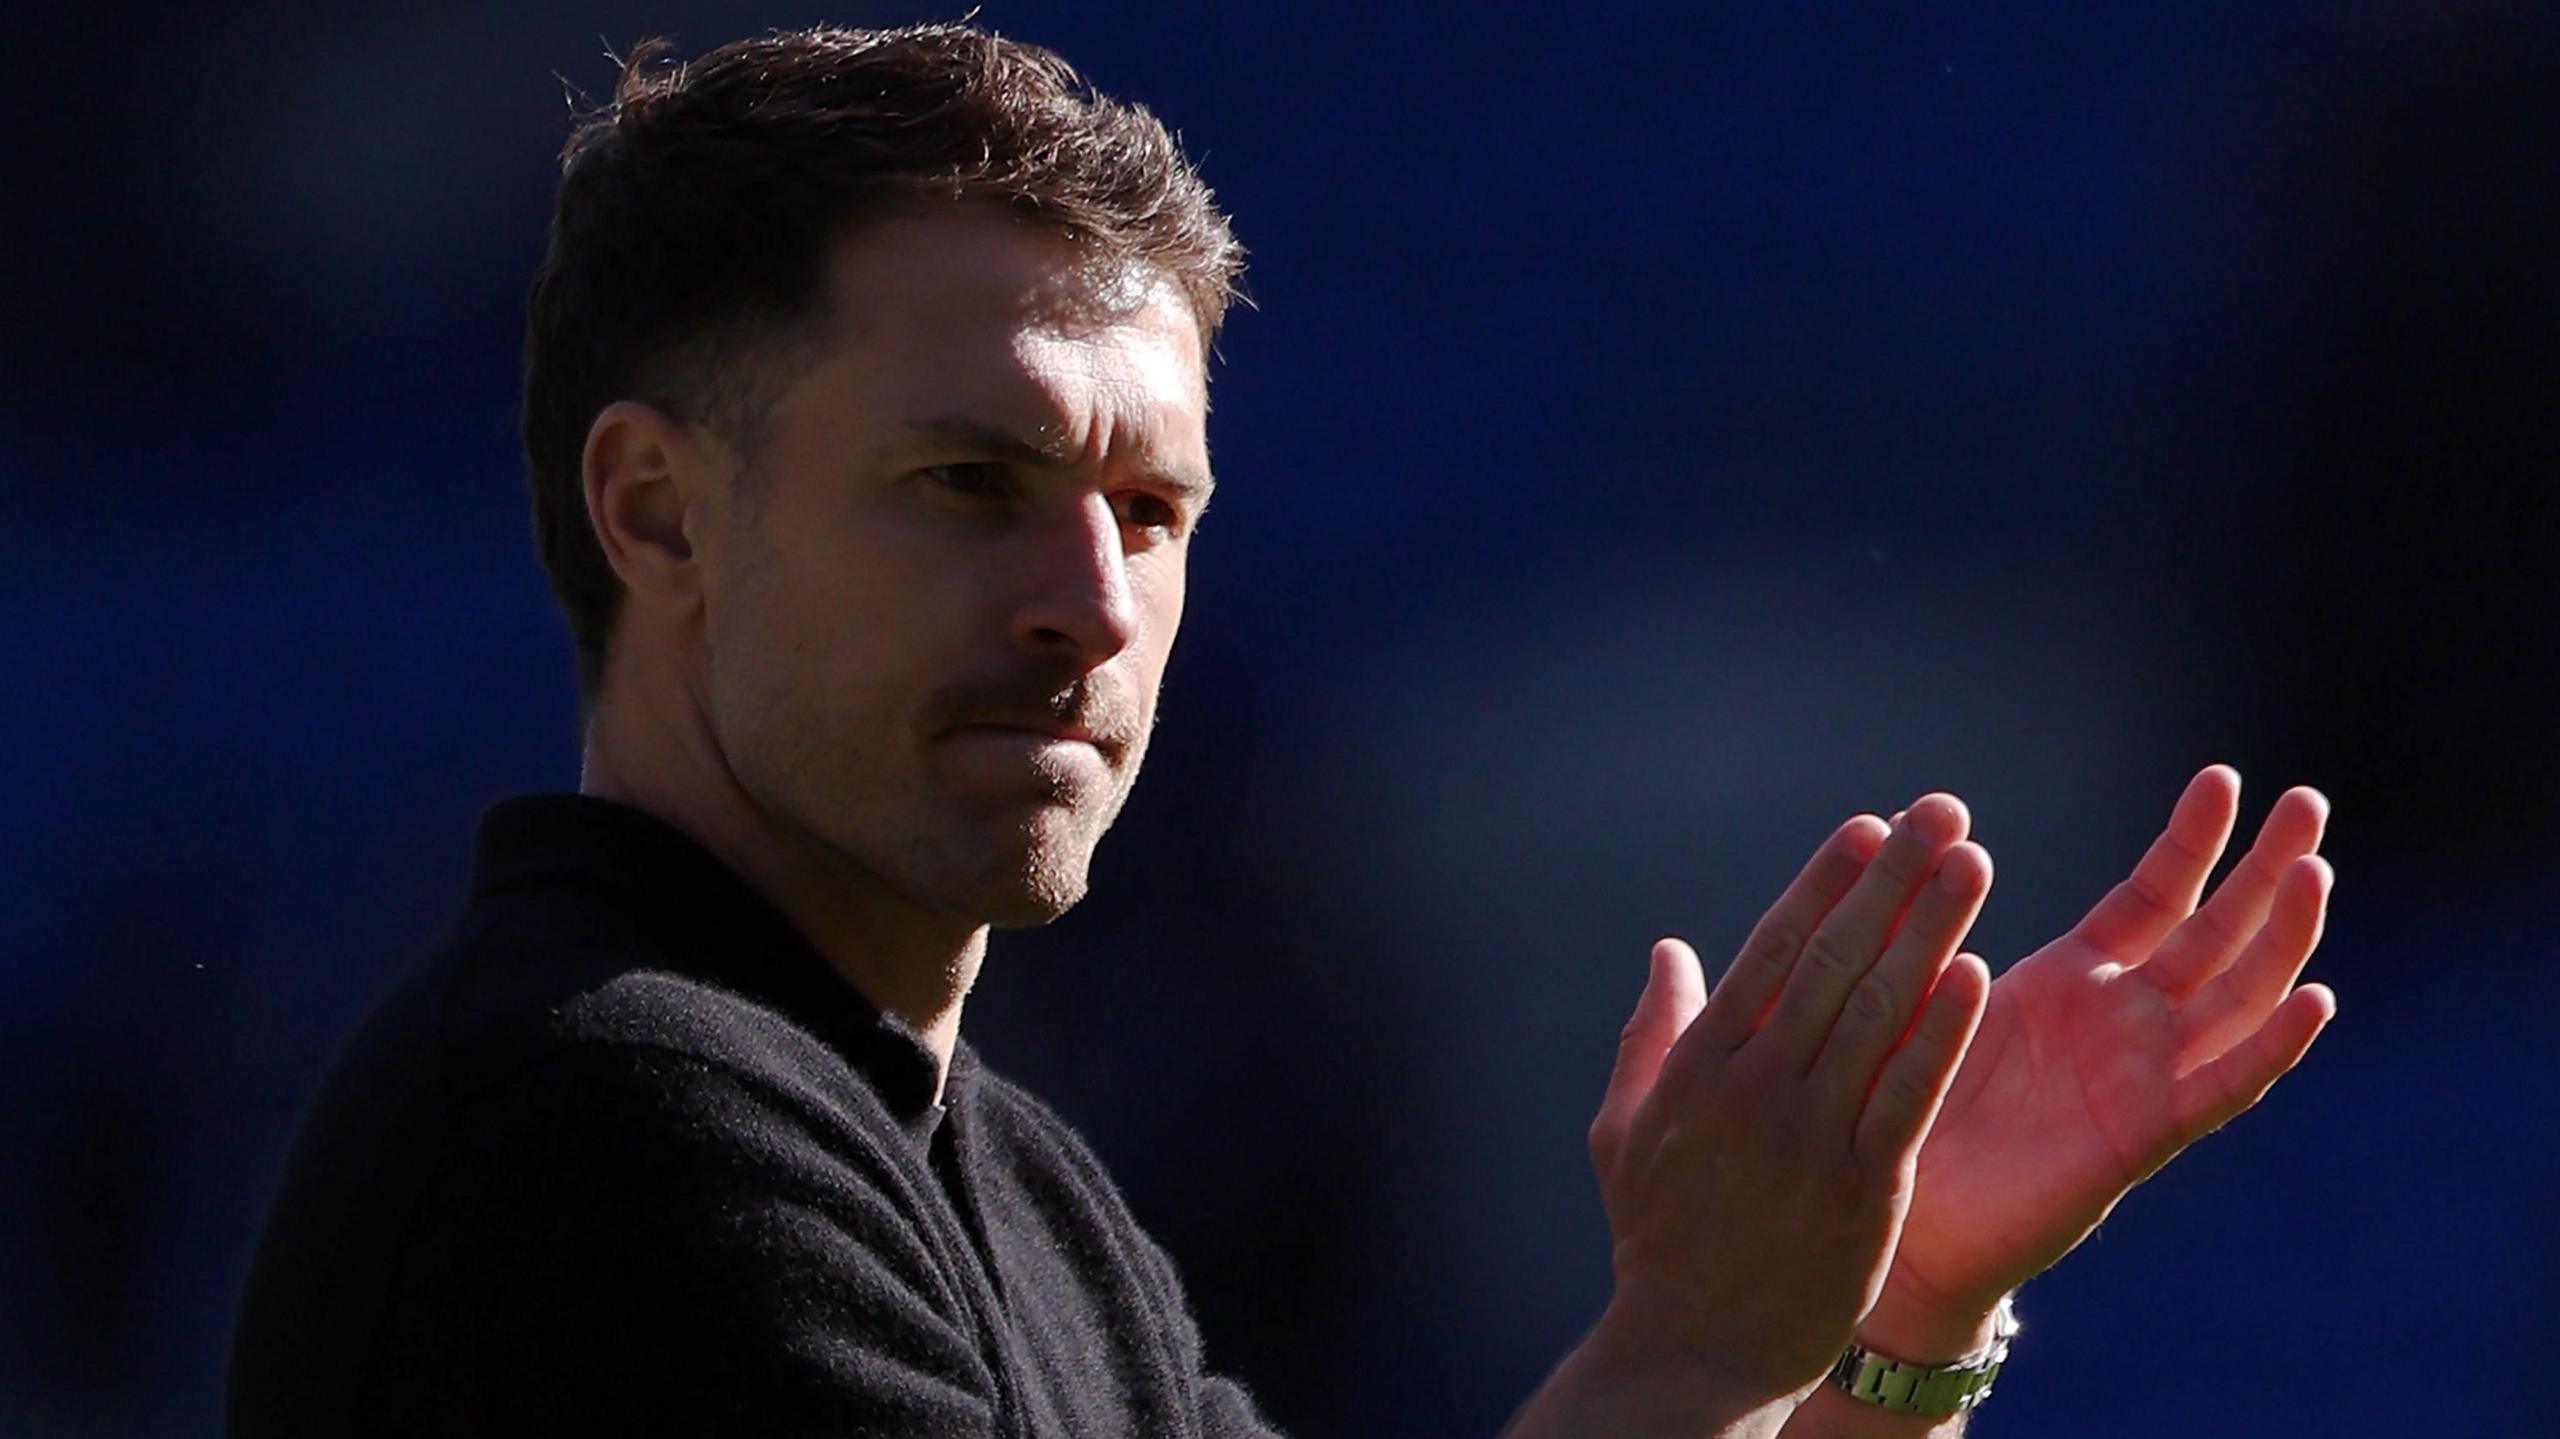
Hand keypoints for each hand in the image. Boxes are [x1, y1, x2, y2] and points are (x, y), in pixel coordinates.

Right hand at [1581, 797, 1993, 1409]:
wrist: (1696, 1348)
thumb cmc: (1659, 1237)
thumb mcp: (1626, 1132)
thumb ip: (1651, 1034)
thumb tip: (1669, 952)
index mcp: (1699, 1068)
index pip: (1773, 951)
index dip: (1825, 883)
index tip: (1870, 828)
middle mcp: (1756, 1089)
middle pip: (1835, 962)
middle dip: (1892, 881)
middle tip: (1940, 814)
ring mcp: (1811, 1137)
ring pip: (1879, 1013)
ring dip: (1929, 929)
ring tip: (1971, 864)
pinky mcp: (1864, 1188)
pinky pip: (1909, 1093)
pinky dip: (1941, 1031)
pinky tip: (1974, 974)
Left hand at [1862, 766, 2337, 1355]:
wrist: (1906, 1216)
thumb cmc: (1912, 1097)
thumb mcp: (1928, 990)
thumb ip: (1932, 917)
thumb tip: (1905, 816)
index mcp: (2078, 976)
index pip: (2154, 893)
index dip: (2190, 839)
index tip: (2222, 775)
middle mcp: (2127, 1020)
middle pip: (2218, 931)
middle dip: (2265, 868)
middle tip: (2309, 801)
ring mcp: (2144, 1074)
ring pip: (2238, 996)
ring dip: (2282, 936)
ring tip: (2314, 871)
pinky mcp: (2142, 1135)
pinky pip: (2221, 1088)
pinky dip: (2271, 1046)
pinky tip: (2315, 999)